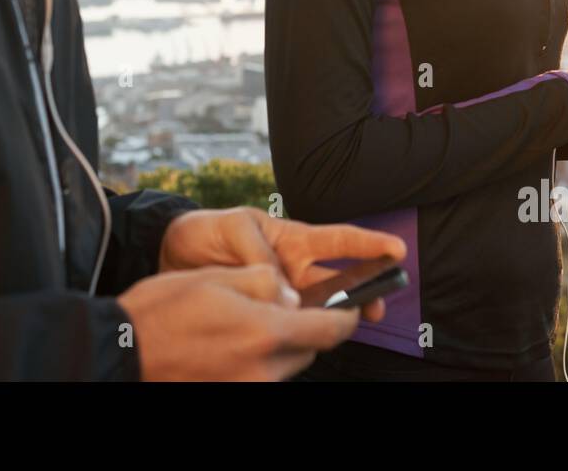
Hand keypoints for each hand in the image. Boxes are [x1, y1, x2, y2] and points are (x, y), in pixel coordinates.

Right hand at [118, 264, 362, 379]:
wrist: (120, 350)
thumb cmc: (163, 309)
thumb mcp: (218, 277)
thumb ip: (265, 282)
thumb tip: (293, 295)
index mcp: (266, 333)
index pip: (331, 329)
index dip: (348, 316)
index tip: (354, 305)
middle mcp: (264, 369)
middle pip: (310, 349)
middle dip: (309, 326)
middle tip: (292, 306)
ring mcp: (248, 388)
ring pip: (287, 364)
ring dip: (283, 343)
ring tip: (251, 321)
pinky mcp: (232, 395)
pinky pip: (263, 376)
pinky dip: (260, 359)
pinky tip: (233, 341)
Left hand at [159, 206, 406, 322]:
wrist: (171, 253)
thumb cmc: (207, 230)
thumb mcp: (234, 227)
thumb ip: (260, 254)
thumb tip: (285, 291)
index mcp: (292, 239)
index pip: (338, 241)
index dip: (369, 244)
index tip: (396, 249)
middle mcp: (294, 268)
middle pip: (339, 281)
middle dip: (363, 291)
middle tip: (376, 306)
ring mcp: (281, 293)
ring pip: (317, 308)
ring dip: (332, 317)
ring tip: (343, 326)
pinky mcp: (262, 313)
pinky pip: (286, 324)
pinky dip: (296, 332)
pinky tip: (301, 339)